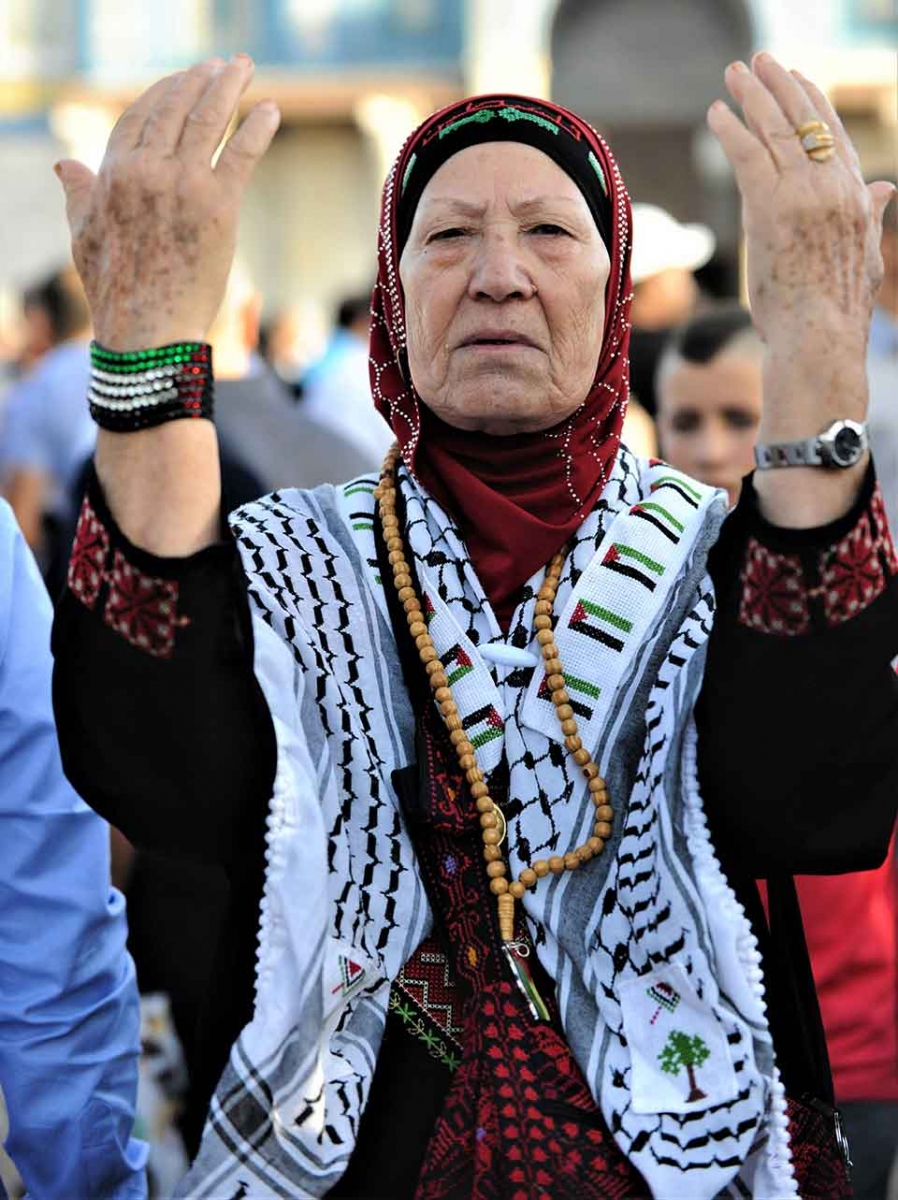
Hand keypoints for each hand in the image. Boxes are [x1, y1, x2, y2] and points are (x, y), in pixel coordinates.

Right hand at [55, 56, 279, 350]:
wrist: (147, 330)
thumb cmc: (116, 292)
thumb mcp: (84, 236)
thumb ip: (78, 195)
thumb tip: (65, 165)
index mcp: (112, 173)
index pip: (139, 115)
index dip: (164, 91)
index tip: (184, 79)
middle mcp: (146, 170)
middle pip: (175, 108)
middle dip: (200, 79)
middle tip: (223, 66)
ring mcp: (183, 184)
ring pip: (208, 119)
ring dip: (229, 86)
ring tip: (244, 68)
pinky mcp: (219, 205)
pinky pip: (241, 154)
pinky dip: (257, 127)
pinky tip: (271, 110)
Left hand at [707, 53, 894, 352]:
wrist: (820, 338)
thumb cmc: (835, 310)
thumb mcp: (861, 255)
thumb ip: (869, 215)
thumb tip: (885, 187)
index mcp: (855, 196)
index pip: (833, 135)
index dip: (812, 101)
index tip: (796, 77)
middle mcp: (833, 187)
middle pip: (805, 121)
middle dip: (779, 85)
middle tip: (758, 62)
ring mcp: (804, 195)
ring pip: (775, 130)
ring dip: (751, 97)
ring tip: (733, 76)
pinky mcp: (772, 208)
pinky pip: (748, 155)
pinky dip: (730, 131)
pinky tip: (715, 115)